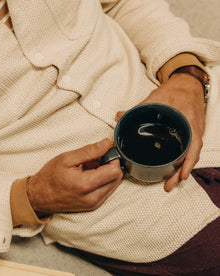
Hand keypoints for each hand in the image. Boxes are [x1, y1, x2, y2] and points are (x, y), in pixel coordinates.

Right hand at [26, 139, 122, 215]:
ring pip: (114, 184)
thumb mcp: (67, 158)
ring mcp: (94, 203)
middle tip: (95, 159)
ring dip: (106, 173)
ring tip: (90, 168)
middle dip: (110, 165)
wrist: (38, 197)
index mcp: (86, 185)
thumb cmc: (50, 177)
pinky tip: (89, 176)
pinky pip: (107, 190)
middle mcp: (93, 197)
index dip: (112, 158)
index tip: (104, 152)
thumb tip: (106, 144)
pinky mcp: (93, 205)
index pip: (115, 170)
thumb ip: (89, 151)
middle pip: (117, 177)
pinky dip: (102, 180)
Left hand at [117, 73, 204, 190]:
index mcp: (188, 120)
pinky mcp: (190, 134)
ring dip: (181, 170)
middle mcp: (194, 129)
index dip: (187, 161)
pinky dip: (182, 161)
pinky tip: (175, 170)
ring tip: (170, 182)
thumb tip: (119, 116)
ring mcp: (194, 133)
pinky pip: (189, 150)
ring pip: (190, 156)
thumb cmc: (174, 91)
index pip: (193, 144)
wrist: (187, 85)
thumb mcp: (155, 98)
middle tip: (169, 185)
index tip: (181, 174)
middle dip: (181, 172)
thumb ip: (137, 108)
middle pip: (191, 155)